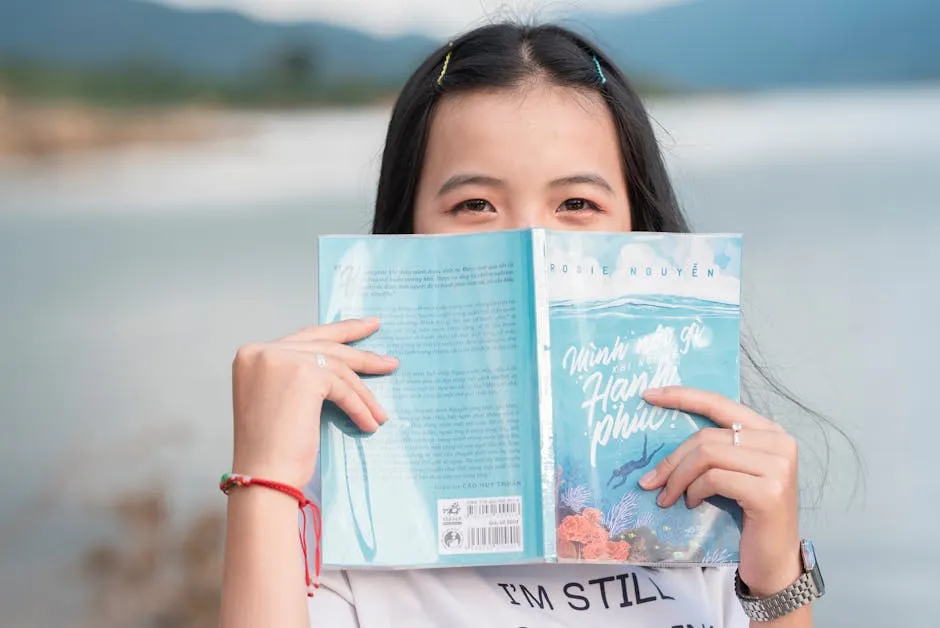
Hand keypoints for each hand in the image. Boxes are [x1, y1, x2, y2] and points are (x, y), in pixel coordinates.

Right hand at [230, 317, 397, 487]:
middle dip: (358, 345)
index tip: (363, 328)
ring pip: (337, 367)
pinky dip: (359, 406)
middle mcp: (263, 352)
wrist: (262, 477)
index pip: (303, 338)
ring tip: (381, 409)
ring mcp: (282, 360)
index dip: (336, 333)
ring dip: (364, 391)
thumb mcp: (278, 400)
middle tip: (383, 346)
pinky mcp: (305, 375)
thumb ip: (295, 375)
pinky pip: (343, 388)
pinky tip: (370, 422)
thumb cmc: (270, 450)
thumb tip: (335, 365)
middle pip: (323, 344)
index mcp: (252, 355)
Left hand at [638, 386, 801, 596]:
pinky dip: (695, 491)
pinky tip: (693, 504)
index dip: (682, 396)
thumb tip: (663, 442)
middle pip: (706, 436)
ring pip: (706, 455)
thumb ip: (714, 449)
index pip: (719, 403)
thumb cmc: (748, 514)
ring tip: (670, 497)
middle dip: (671, 460)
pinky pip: (714, 479)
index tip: (649, 395)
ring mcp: (778, 465)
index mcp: (769, 431)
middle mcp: (779, 442)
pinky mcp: (769, 490)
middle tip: (650, 482)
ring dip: (678, 478)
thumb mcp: (732, 472)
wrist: (774, 561)